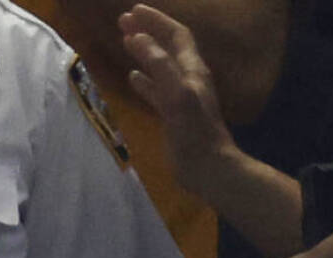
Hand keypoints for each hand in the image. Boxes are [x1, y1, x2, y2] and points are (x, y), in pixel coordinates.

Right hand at [119, 4, 238, 198]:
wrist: (208, 166)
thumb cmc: (194, 131)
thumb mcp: (177, 94)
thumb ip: (159, 64)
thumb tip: (139, 37)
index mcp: (192, 69)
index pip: (176, 35)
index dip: (157, 21)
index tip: (133, 11)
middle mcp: (188, 78)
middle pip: (167, 47)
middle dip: (147, 31)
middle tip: (123, 22)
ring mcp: (181, 96)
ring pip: (160, 66)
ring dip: (143, 52)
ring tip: (125, 42)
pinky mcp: (173, 114)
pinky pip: (157, 89)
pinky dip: (144, 80)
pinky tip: (133, 78)